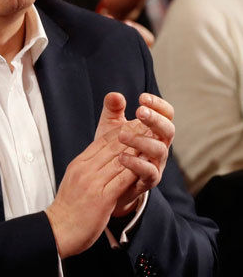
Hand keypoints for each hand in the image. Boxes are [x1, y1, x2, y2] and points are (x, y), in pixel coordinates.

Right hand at [46, 93, 156, 256]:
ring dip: (139, 148)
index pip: (101, 141)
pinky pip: (123, 178)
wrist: (58, 230)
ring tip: (155, 140)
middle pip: (112, 146)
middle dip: (133, 134)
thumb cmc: (68, 208)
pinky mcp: (101, 197)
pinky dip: (137, 169)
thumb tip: (101, 158)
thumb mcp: (74, 181)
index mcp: (79, 164)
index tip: (136, 124)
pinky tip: (149, 163)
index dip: (121, 131)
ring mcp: (93, 182)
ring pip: (120, 159)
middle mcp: (85, 169)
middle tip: (151, 125)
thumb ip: (88, 168)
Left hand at [112, 93, 174, 215]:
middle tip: (139, 111)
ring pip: (160, 151)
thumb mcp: (110, 127)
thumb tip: (115, 95)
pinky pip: (149, 172)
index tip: (142, 98)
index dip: (159, 105)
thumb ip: (113, 111)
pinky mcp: (148, 181)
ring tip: (121, 135)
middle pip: (169, 130)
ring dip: (142, 141)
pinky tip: (121, 157)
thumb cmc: (113, 149)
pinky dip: (137, 164)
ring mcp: (156, 164)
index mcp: (154, 131)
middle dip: (156, 120)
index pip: (166, 115)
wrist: (106, 179)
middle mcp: (160, 146)